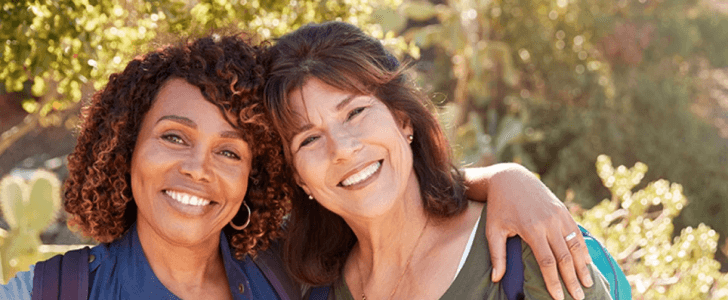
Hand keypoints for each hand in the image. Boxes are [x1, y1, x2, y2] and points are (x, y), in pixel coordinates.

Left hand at [463, 163, 593, 299]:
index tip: (558, 297)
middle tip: (579, 298)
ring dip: (583, 266)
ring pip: (576, 245)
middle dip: (573, 279)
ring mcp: (559, 215)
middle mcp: (549, 223)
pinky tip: (587, 262)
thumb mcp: (494, 230)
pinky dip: (584, 249)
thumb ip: (497, 255)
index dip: (554, 282)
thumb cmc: (499, 207)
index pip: (547, 262)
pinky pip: (577, 232)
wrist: (510, 178)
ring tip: (587, 283)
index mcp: (532, 229)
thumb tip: (496, 279)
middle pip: (565, 257)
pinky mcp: (563, 210)